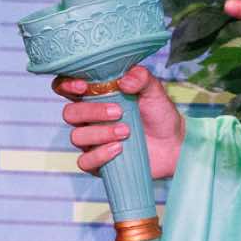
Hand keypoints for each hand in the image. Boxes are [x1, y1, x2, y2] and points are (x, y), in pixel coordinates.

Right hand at [53, 65, 184, 178]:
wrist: (173, 144)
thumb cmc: (159, 114)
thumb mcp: (154, 91)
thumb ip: (141, 78)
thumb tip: (125, 79)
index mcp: (96, 96)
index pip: (66, 88)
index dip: (66, 85)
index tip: (83, 86)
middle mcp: (89, 118)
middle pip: (69, 113)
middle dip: (91, 112)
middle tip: (118, 112)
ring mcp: (92, 141)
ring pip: (76, 136)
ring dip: (100, 133)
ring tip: (126, 131)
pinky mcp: (98, 162)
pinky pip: (85, 161)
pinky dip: (100, 155)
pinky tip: (119, 149)